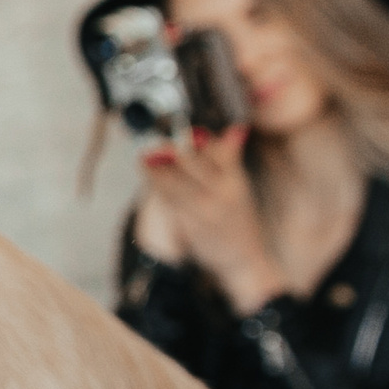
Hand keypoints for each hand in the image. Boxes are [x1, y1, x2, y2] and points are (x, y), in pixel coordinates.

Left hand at [138, 125, 286, 314]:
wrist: (245, 259)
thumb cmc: (239, 221)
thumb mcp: (239, 186)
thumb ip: (231, 158)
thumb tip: (235, 130)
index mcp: (235, 181)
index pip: (215, 151)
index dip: (194, 139)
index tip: (179, 131)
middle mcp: (222, 193)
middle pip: (192, 164)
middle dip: (170, 152)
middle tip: (154, 145)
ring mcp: (207, 210)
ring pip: (176, 183)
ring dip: (157, 170)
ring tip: (144, 160)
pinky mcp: (193, 225)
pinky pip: (171, 203)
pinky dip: (159, 189)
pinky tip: (150, 181)